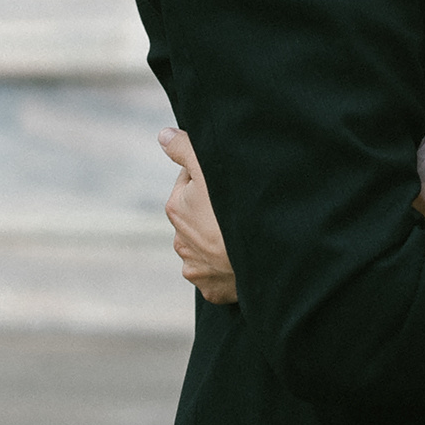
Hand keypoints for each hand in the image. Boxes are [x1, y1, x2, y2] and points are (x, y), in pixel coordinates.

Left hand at [159, 128, 237, 304]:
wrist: (261, 258)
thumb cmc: (235, 208)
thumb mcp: (210, 167)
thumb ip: (184, 148)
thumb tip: (162, 135)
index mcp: (176, 207)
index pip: (191, 179)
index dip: (213, 175)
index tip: (231, 180)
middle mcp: (179, 240)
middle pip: (199, 213)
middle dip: (214, 208)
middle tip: (240, 205)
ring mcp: (195, 267)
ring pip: (208, 244)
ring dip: (220, 237)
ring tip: (243, 232)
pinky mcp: (211, 289)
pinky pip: (219, 271)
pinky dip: (229, 264)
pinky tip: (243, 256)